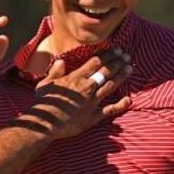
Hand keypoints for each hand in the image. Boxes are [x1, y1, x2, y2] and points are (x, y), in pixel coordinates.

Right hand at [17, 49, 131, 138]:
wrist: (45, 123)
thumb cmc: (43, 103)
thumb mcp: (45, 83)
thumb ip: (55, 71)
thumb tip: (62, 61)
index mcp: (75, 78)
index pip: (95, 62)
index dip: (107, 55)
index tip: (116, 50)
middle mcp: (86, 87)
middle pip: (106, 71)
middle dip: (117, 62)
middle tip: (126, 56)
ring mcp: (92, 102)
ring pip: (110, 86)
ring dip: (121, 76)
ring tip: (129, 68)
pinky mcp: (93, 116)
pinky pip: (110, 110)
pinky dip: (120, 105)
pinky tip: (129, 99)